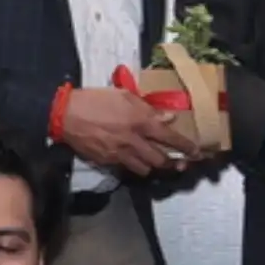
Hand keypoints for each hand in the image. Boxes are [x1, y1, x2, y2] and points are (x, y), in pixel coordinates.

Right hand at [54, 86, 186, 177]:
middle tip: (180, 163)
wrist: (67, 114)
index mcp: (140, 122)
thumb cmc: (97, 100)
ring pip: (145, 168)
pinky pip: (127, 169)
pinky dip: (134, 166)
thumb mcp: (125, 96)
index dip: (186, 147)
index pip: (170, 138)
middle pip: (160, 160)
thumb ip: (148, 108)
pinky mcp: (108, 162)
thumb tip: (168, 117)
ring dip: (153, 166)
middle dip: (173, 163)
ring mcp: (120, 154)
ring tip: (156, 161)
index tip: (197, 152)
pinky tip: (134, 159)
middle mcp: (134, 141)